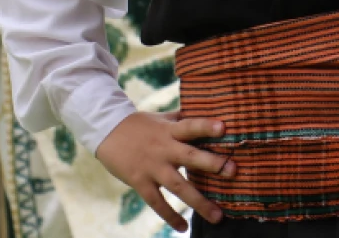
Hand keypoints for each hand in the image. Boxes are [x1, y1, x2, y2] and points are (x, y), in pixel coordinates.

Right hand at [94, 111, 234, 231]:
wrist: (106, 131)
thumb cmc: (138, 124)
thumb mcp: (160, 118)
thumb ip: (180, 120)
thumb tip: (205, 112)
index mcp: (169, 130)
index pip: (190, 126)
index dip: (206, 126)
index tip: (224, 127)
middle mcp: (164, 149)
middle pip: (190, 156)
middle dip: (212, 164)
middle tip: (233, 171)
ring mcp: (152, 167)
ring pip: (178, 186)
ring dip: (199, 202)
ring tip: (218, 216)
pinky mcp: (141, 182)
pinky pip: (157, 202)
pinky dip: (170, 216)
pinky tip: (183, 228)